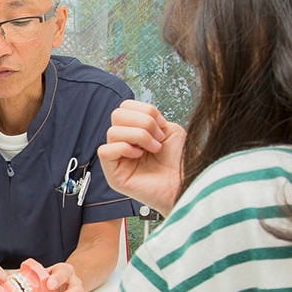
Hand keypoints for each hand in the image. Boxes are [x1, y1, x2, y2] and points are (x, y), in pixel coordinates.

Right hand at [97, 99, 185, 214]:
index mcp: (136, 132)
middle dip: (142, 122)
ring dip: (139, 136)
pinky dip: (124, 148)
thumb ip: (150, 118)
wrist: (187, 183)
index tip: (162, 125)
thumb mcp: (170, 129)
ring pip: (112, 132)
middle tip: (157, 137)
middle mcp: (125, 143)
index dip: (145, 110)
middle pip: (117, 115)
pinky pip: (104, 151)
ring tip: (153, 148)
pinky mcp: (113, 174)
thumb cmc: (180, 162)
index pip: (125, 107)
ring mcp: (118, 159)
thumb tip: (135, 117)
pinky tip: (139, 156)